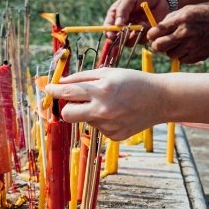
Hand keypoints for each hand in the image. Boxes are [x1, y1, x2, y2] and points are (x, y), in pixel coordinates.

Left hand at [42, 68, 161, 140]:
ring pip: (85, 120)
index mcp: (102, 91)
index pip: (68, 92)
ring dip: (89, 111)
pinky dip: (102, 119)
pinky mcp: (114, 136)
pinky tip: (117, 113)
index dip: (54, 90)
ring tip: (110, 103)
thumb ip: (83, 78)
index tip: (48, 89)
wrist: (160, 100)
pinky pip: (98, 127)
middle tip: (71, 101)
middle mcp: (104, 110)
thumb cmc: (133, 82)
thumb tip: (61, 83)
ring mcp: (109, 126)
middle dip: (65, 108)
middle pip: (68, 115)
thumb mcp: (109, 73)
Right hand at [104, 0, 169, 42]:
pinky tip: (147, 24)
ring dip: (133, 36)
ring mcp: (133, 31)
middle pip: (116, 38)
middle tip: (127, 33)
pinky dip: (142, 35)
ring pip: (128, 42)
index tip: (111, 36)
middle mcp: (122, 25)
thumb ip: (122, 10)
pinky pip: (140, 41)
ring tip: (141, 24)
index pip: (108, 27)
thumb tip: (117, 25)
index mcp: (116, 15)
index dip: (108, 33)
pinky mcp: (143, 35)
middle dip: (120, 37)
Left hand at [148, 4, 208, 62]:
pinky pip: (181, 60)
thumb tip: (155, 29)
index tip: (153, 36)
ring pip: (170, 55)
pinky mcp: (197, 56)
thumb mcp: (188, 10)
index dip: (151, 35)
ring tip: (180, 43)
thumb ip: (171, 18)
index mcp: (181, 19)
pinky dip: (182, 55)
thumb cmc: (206, 16)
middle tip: (161, 43)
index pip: (155, 32)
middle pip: (159, 47)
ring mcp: (191, 46)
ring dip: (171, 50)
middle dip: (157, 45)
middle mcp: (185, 33)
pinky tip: (190, 47)